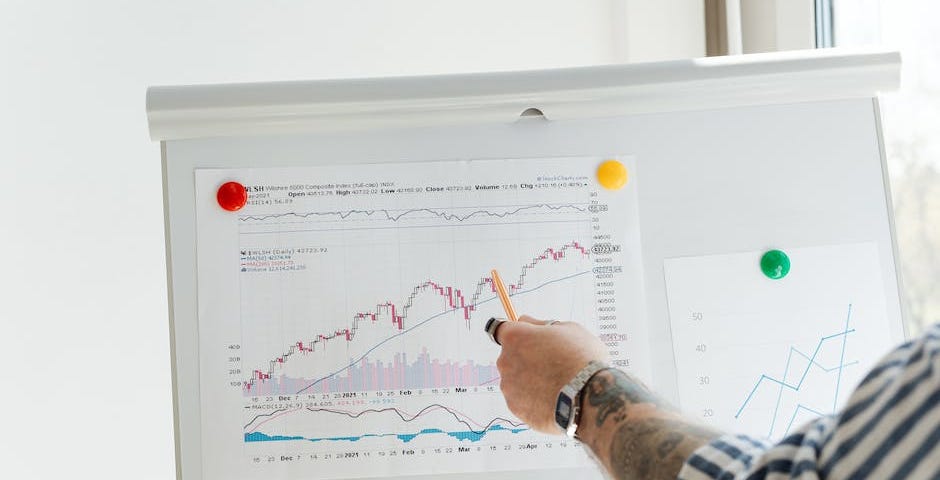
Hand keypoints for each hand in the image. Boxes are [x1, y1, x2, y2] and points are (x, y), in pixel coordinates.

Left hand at [494, 315, 609, 432]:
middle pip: (510, 356)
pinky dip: (534, 399)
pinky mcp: (516, 408)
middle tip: (552, 364)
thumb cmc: (582, 360)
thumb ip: (541, 324)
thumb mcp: (569, 329)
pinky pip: (522, 400)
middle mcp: (506, 361)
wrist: (590, 399)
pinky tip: (554, 399)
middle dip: (526, 358)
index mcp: (515, 337)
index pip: (501, 329)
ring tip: (556, 385)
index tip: (527, 339)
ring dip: (530, 380)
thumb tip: (526, 321)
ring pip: (516, 380)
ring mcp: (509, 386)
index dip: (517, 334)